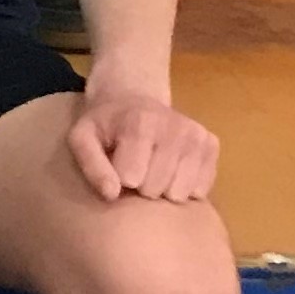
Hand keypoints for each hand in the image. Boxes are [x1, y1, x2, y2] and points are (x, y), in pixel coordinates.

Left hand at [71, 78, 217, 203]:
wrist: (133, 99)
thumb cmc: (105, 125)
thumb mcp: (82, 139)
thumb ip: (91, 165)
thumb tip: (112, 195)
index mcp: (140, 124)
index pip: (130, 179)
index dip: (119, 180)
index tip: (115, 167)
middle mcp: (175, 128)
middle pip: (155, 189)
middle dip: (140, 186)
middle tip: (135, 168)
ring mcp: (197, 136)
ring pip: (179, 194)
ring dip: (162, 189)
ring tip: (152, 169)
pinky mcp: (212, 145)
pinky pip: (200, 190)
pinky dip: (183, 187)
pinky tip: (171, 170)